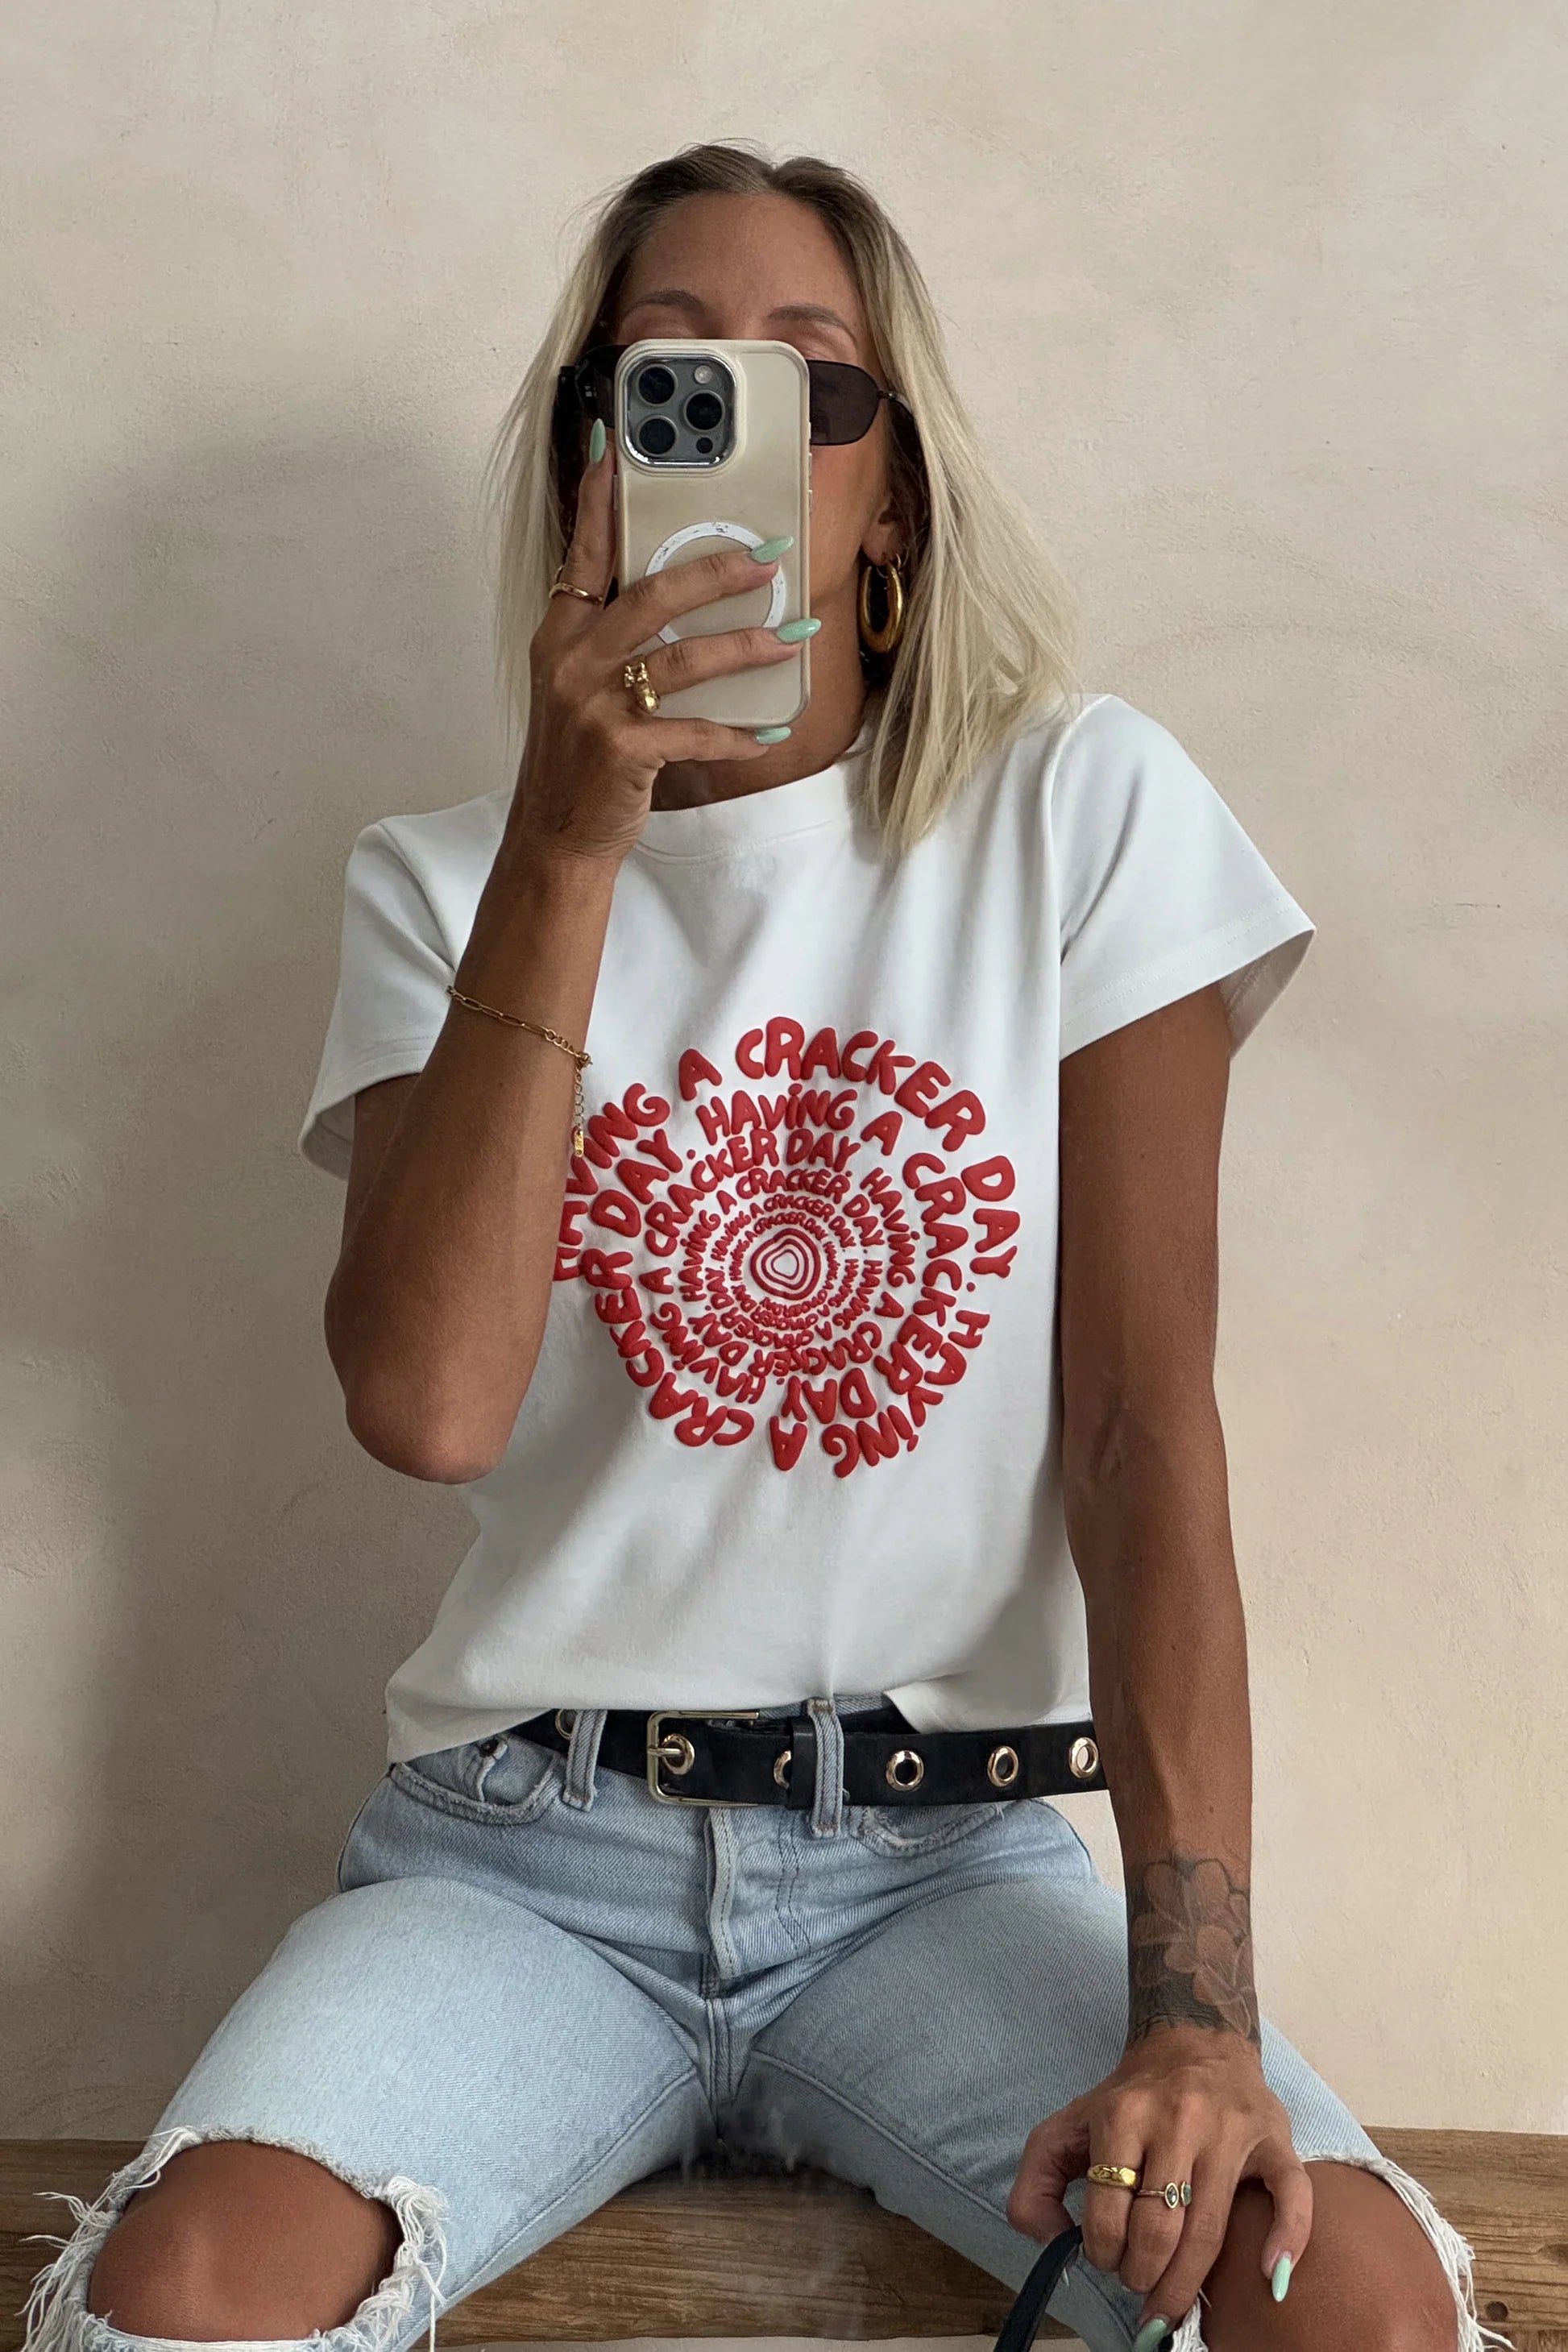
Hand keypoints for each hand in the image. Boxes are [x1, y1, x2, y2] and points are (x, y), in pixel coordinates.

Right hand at [506, 423, 803, 869]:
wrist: (556, 833)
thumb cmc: (581, 757)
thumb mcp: (581, 685)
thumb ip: (614, 635)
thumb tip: (679, 593)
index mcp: (562, 632)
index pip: (584, 551)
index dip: (598, 498)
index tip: (616, 446)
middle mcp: (573, 660)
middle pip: (652, 595)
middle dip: (718, 571)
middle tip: (771, 558)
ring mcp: (595, 705)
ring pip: (684, 658)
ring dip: (747, 647)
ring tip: (793, 635)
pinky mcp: (623, 750)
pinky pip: (696, 731)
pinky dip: (739, 732)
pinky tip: (770, 730)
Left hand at [1006, 2025, 1310, 2344]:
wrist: (1194, 2040)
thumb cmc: (1130, 2098)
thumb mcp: (1068, 2124)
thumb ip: (1036, 2180)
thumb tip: (1046, 2239)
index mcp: (1124, 2114)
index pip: (1108, 2211)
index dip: (1102, 2253)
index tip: (1106, 2260)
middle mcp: (1178, 2119)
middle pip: (1158, 2230)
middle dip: (1142, 2274)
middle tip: (1138, 2283)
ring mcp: (1231, 2131)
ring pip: (1209, 2230)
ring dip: (1185, 2283)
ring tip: (1169, 2303)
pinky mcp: (1275, 2139)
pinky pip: (1291, 2194)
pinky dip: (1287, 2239)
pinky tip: (1271, 2278)